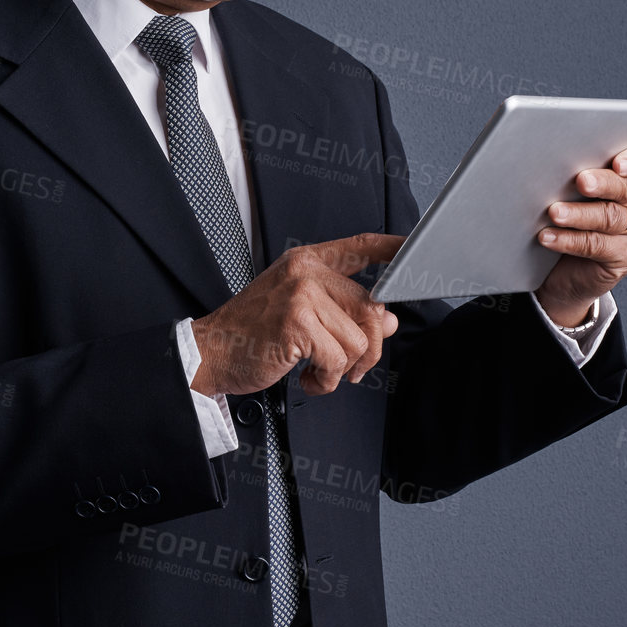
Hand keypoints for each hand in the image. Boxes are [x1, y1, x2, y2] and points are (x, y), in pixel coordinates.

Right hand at [190, 232, 403, 397]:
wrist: (210, 352)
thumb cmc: (252, 333)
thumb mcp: (301, 313)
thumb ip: (345, 312)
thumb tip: (389, 321)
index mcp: (307, 261)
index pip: (361, 246)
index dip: (393, 248)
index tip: (415, 248)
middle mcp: (306, 271)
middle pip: (371, 308)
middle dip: (368, 348)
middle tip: (347, 366)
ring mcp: (301, 295)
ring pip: (358, 340)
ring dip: (343, 369)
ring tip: (316, 370)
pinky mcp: (296, 323)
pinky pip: (338, 360)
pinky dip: (326, 380)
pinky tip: (305, 377)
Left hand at [532, 143, 626, 325]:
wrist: (563, 267)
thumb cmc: (570, 219)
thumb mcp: (576, 191)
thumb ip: (580, 175)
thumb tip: (557, 163)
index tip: (617, 164)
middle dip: (604, 184)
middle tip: (582, 181)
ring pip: (612, 218)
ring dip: (579, 214)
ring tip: (555, 212)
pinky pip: (598, 245)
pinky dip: (569, 240)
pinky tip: (549, 236)